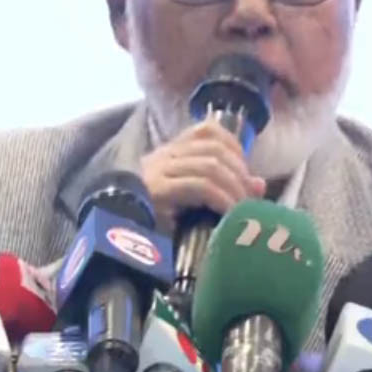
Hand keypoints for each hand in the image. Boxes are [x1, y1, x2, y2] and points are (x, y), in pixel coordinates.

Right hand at [141, 119, 265, 229]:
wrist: (113, 240)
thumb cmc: (153, 224)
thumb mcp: (189, 202)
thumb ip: (223, 188)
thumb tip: (259, 184)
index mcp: (170, 154)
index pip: (207, 131)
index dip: (234, 147)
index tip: (244, 172)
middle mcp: (164, 157)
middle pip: (215, 148)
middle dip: (240, 172)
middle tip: (249, 198)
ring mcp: (158, 173)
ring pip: (211, 165)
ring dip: (234, 187)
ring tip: (242, 209)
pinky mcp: (157, 193)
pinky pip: (200, 186)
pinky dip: (222, 199)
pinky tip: (227, 215)